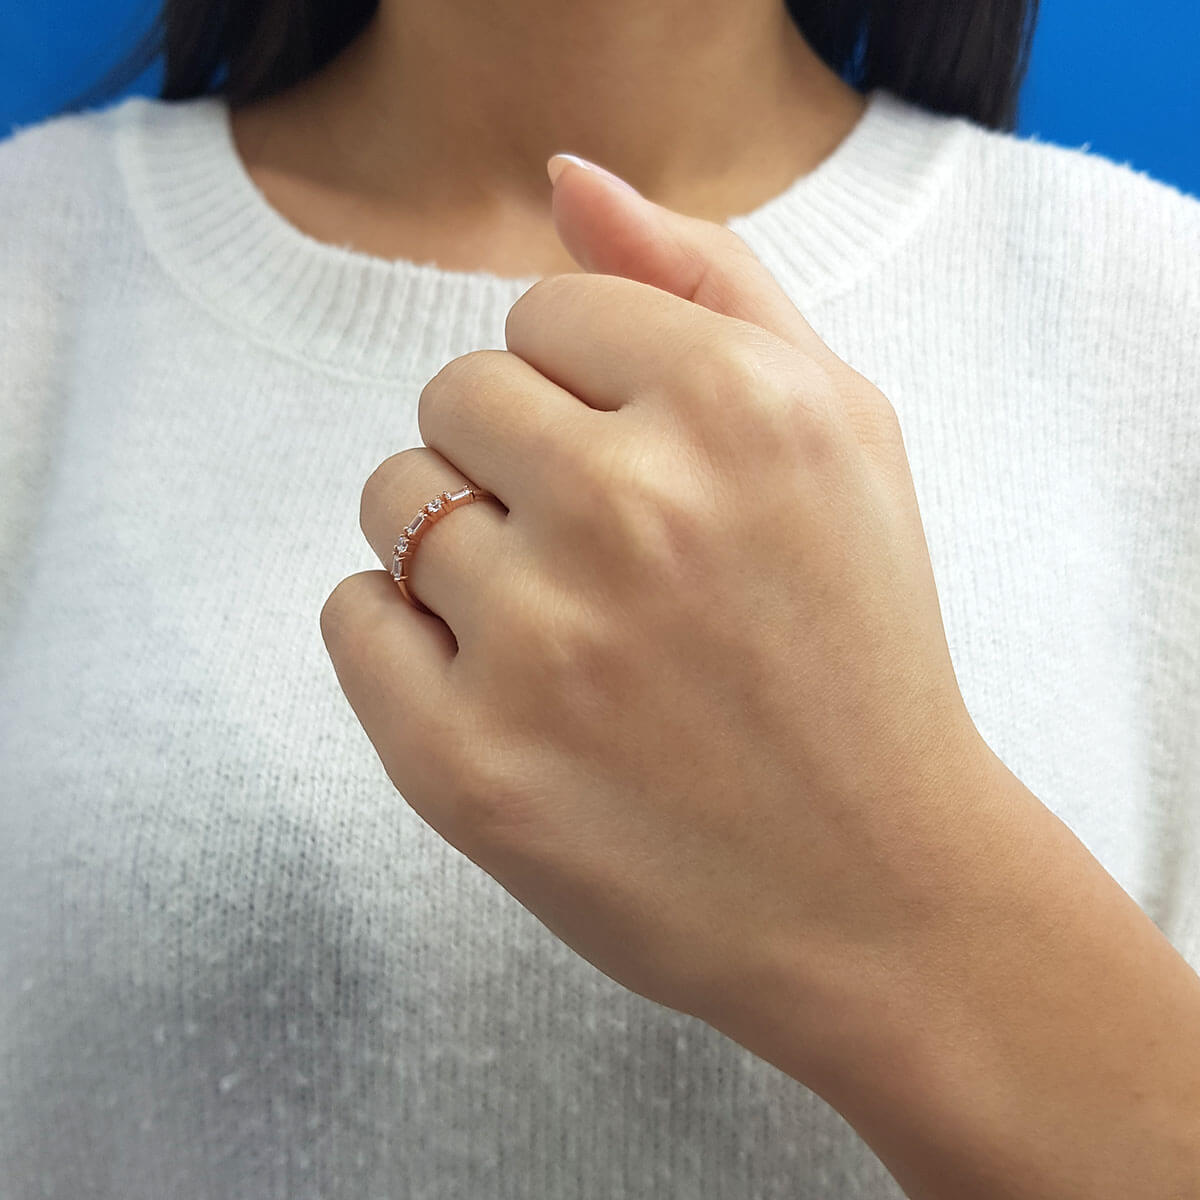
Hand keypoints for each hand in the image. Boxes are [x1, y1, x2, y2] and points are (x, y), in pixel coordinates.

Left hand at [320, 155, 999, 1080]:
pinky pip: (350, 616)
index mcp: (739, 405)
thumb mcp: (842, 430)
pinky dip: (399, 636)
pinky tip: (498, 684)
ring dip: (454, 546)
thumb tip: (564, 182)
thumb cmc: (857, 645)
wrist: (873, 888)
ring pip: (392, 500)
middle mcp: (635, 508)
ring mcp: (539, 643)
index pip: (544, 309)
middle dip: (514, 457)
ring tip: (561, 627)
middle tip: (604, 555)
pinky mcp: (463, 763)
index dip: (586, 388)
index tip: (639, 465)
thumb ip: (709, 280)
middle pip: (455, 393)